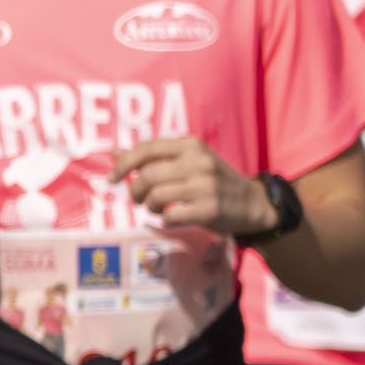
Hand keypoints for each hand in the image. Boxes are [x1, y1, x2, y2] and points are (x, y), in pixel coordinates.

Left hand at [115, 135, 263, 234]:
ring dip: (149, 206)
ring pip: (156, 196)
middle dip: (134, 191)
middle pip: (147, 176)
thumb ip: (153, 157)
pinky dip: (165, 219)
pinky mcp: (210, 209)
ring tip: (157, 208)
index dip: (123, 165)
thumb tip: (114, 152)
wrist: (252, 203)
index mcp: (191, 145)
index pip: (147, 149)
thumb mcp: (187, 161)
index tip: (111, 179)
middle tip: (137, 199)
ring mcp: (206, 186)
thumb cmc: (212, 181)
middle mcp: (199, 162)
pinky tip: (172, 217)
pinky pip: (170, 216)